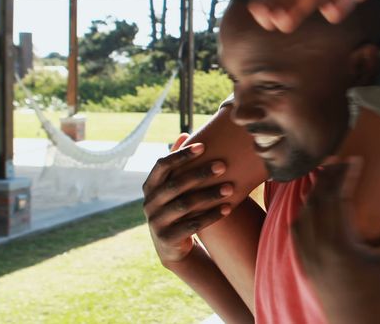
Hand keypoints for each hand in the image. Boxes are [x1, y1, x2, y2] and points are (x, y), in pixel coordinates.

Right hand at [143, 133, 234, 265]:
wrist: (171, 245)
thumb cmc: (176, 206)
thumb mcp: (172, 186)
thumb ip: (177, 164)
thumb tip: (184, 133)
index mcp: (150, 186)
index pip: (162, 165)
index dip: (181, 155)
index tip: (203, 145)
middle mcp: (149, 203)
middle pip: (175, 185)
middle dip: (200, 174)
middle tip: (223, 165)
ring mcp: (156, 222)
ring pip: (185, 205)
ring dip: (209, 195)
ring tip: (230, 187)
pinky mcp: (168, 238)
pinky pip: (192, 225)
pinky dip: (211, 215)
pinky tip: (228, 207)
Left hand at [292, 158, 379, 323]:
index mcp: (341, 243)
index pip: (338, 197)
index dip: (346, 174)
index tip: (356, 158)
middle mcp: (320, 248)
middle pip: (318, 200)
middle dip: (327, 176)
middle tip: (338, 159)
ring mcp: (309, 258)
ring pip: (304, 214)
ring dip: (314, 192)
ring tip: (325, 175)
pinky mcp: (306, 267)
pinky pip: (298, 232)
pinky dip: (304, 212)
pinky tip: (313, 205)